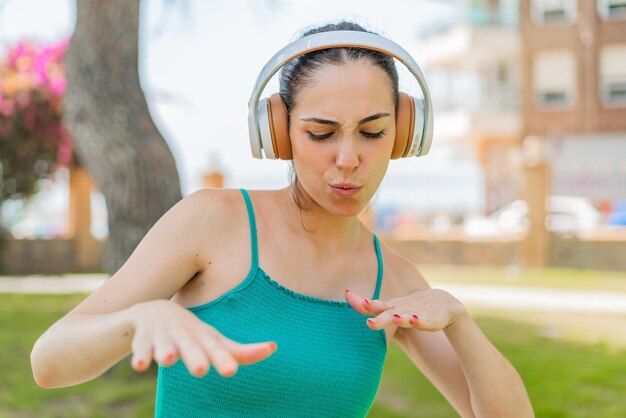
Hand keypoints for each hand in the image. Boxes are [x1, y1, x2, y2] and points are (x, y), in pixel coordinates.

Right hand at [128, 300, 276, 377]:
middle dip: (195, 357)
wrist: (152, 311)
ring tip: (167, 359)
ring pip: (164, 346)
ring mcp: (163, 336)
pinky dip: (140, 356)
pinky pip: (140, 348)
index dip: (223, 359)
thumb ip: (241, 352)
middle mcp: (185, 335)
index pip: (215, 350)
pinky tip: (139, 365)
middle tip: (201, 370)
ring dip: (165, 352)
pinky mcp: (143, 340)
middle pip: (191, 348)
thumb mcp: (214, 341)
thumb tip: (273, 348)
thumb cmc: (192, 333)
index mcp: (204, 338)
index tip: (231, 371)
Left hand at [344, 288, 466, 331]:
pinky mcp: (431, 320)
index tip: (347, 294)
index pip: (375, 306)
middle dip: (378, 317)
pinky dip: (421, 321)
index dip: (362, 304)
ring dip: (400, 318)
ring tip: (394, 319)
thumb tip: (347, 296)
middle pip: (388, 313)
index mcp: (392, 308)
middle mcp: (402, 309)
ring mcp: (416, 313)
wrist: (443, 302)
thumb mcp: (391, 309)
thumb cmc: (410, 307)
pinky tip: (416, 320)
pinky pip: (425, 321)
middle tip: (368, 322)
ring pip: (406, 317)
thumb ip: (371, 308)